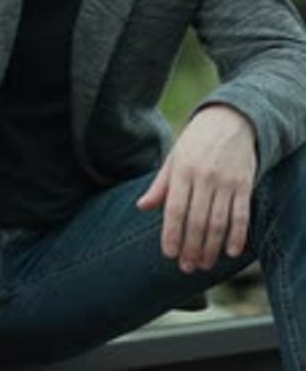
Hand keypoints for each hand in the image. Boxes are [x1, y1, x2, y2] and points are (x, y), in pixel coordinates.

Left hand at [137, 105, 256, 272]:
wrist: (230, 119)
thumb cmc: (196, 141)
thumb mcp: (174, 157)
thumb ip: (160, 185)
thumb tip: (142, 207)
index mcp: (182, 169)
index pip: (175, 208)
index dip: (171, 233)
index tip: (168, 254)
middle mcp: (204, 176)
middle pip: (197, 220)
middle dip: (191, 247)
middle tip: (187, 267)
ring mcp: (226, 181)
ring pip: (218, 221)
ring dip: (211, 248)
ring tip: (204, 264)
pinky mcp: (244, 183)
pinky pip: (241, 215)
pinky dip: (237, 235)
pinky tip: (230, 252)